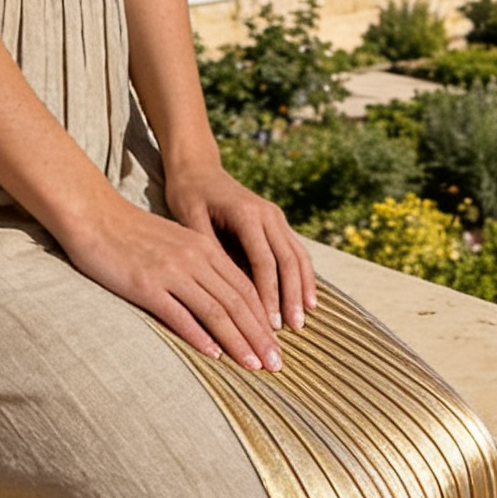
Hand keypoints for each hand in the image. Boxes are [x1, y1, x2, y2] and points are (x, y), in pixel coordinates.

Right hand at [57, 189, 292, 370]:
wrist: (94, 215)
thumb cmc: (131, 233)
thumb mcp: (174, 242)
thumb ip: (198, 265)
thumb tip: (220, 298)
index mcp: (204, 247)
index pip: (244, 288)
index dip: (264, 319)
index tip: (277, 346)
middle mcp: (194, 258)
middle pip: (237, 302)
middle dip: (260, 336)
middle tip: (277, 366)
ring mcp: (171, 271)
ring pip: (216, 311)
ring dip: (238, 342)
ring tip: (255, 367)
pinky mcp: (146, 285)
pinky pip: (179, 315)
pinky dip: (200, 337)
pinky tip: (214, 355)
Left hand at [166, 159, 317, 336]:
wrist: (198, 168)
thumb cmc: (189, 195)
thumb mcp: (190, 219)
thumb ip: (208, 251)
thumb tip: (223, 290)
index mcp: (246, 213)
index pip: (263, 261)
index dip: (268, 294)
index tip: (269, 324)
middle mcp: (267, 214)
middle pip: (287, 260)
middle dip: (291, 297)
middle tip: (293, 329)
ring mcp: (276, 217)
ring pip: (297, 256)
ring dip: (302, 289)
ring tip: (302, 320)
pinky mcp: (277, 223)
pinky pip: (296, 252)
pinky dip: (304, 276)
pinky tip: (307, 300)